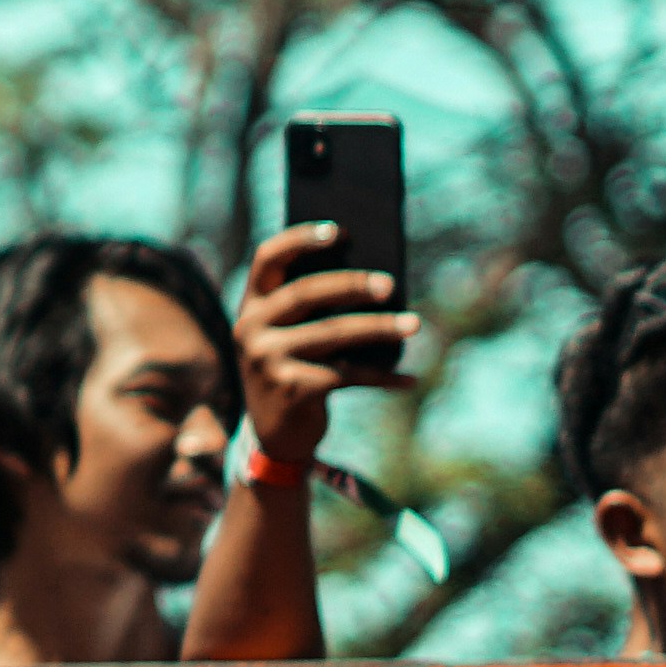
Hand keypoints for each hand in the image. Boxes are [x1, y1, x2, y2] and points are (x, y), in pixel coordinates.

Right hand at [231, 220, 420, 477]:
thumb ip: (315, 311)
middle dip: (351, 284)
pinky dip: (384, 377)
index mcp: (252, 307)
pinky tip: (410, 378)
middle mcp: (251, 329)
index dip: (300, 239)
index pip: (268, 260)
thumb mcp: (293, 337)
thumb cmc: (296, 372)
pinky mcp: (291, 389)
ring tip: (414, 324)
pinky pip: (348, 374)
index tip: (340, 231)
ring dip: (379, 328)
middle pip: (305, 293)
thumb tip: (379, 283)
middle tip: (390, 284)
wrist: (276, 435)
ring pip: (333, 333)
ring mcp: (267, 360)